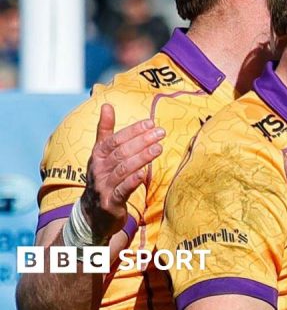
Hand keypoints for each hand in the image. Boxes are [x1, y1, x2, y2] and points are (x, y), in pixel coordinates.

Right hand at [81, 104, 164, 239]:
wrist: (92, 213)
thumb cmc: (103, 177)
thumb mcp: (101, 154)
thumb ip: (106, 130)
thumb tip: (107, 105)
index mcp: (97, 156)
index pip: (114, 140)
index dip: (132, 131)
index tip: (150, 123)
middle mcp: (98, 170)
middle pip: (120, 153)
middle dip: (141, 141)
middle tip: (160, 133)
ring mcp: (103, 187)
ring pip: (123, 170)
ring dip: (141, 158)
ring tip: (159, 149)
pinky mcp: (111, 203)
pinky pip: (122, 191)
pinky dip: (132, 182)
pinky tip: (143, 174)